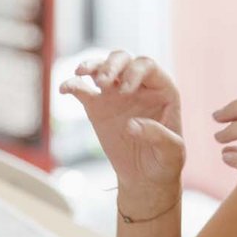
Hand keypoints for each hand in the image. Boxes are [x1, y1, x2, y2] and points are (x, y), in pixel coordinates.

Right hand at [59, 51, 184, 207]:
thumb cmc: (165, 162)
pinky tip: (64, 89)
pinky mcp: (97, 106)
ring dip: (92, 66)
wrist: (144, 177)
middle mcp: (139, 86)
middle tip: (102, 82)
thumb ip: (159, 137)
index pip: (147, 66)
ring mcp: (116, 93)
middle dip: (111, 65)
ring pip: (103, 66)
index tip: (124, 91)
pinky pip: (82, 88)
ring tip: (81, 73)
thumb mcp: (172, 153)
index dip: (134, 72)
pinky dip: (72, 85)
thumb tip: (132, 124)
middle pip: (124, 59)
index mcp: (162, 89)